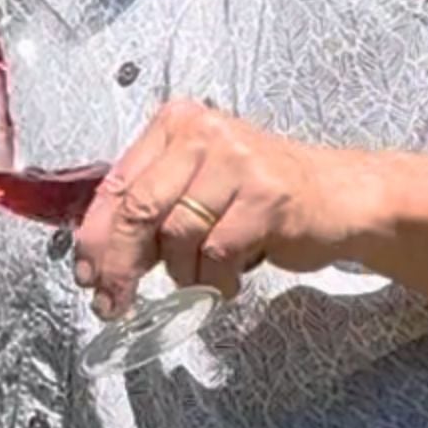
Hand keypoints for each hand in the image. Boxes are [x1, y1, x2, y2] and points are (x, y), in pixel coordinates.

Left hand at [72, 101, 353, 315]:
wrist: (340, 196)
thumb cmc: (260, 196)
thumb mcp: (198, 186)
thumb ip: (151, 206)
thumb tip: (97, 256)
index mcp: (177, 124)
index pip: (118, 184)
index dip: (97, 237)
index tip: (87, 275)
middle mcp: (203, 134)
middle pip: (139, 209)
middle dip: (120, 265)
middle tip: (113, 303)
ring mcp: (237, 163)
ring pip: (178, 236)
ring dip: (183, 273)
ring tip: (203, 277)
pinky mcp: (266, 198)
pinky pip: (217, 253)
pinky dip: (215, 279)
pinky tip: (227, 279)